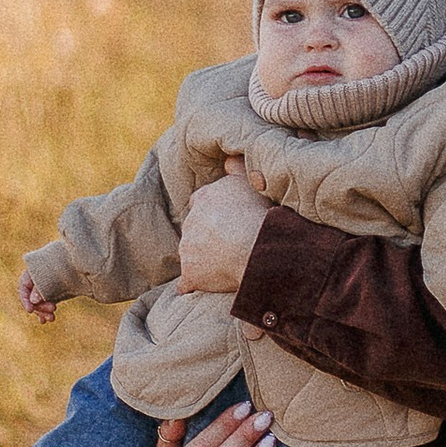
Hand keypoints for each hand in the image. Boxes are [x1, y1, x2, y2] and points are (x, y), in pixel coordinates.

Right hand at [18, 270, 60, 321]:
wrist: (77, 261)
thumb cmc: (62, 265)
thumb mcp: (51, 276)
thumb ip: (41, 288)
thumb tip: (33, 301)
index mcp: (30, 274)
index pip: (23, 289)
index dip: (25, 301)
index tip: (30, 310)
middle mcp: (34, 282)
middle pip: (32, 299)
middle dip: (40, 307)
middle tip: (52, 311)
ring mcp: (42, 289)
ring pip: (38, 304)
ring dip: (43, 312)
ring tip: (52, 318)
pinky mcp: (51, 293)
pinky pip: (44, 305)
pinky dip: (44, 313)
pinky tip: (44, 321)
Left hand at [176, 163, 266, 296]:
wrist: (258, 249)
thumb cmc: (259, 214)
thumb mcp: (250, 183)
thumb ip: (237, 168)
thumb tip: (228, 159)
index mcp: (204, 198)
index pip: (200, 203)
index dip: (212, 212)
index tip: (224, 219)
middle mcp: (191, 221)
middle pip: (194, 228)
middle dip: (206, 235)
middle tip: (229, 243)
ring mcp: (188, 248)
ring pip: (190, 253)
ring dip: (201, 258)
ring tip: (224, 264)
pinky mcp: (190, 272)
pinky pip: (186, 282)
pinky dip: (191, 284)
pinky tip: (198, 287)